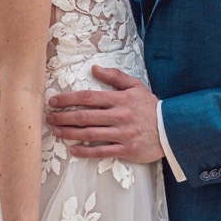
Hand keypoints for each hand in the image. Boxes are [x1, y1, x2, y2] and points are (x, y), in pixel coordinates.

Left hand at [47, 67, 162, 163]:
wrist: (172, 128)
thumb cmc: (150, 107)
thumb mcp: (136, 86)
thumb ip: (115, 77)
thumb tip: (94, 68)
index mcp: (119, 99)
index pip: (88, 97)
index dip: (68, 99)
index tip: (53, 101)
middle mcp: (119, 116)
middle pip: (85, 116)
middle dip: (63, 117)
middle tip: (48, 118)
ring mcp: (122, 133)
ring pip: (90, 134)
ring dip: (70, 133)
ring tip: (55, 131)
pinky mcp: (126, 149)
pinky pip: (102, 151)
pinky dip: (85, 151)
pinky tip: (73, 150)